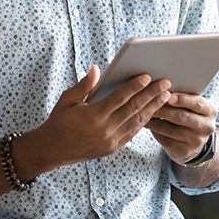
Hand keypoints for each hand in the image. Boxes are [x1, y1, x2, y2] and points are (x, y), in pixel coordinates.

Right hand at [32, 65, 171, 167]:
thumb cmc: (59, 121)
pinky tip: (152, 112)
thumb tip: (96, 69)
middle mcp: (105, 129)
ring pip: (137, 122)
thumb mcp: (68, 100)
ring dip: (152, 108)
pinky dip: (143, 122)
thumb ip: (85, 85)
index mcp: (94, 115)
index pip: (120, 97)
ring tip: (165, 97)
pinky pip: (132, 133)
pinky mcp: (113, 148)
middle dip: (152, 95)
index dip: (135, 86)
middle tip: (166, 84)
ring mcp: (111, 140)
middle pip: (134, 108)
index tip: (147, 76)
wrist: (52, 149)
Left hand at [145, 93, 217, 163]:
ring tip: (142, 110)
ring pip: (169, 129)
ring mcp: (195, 142)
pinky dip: (153, 129)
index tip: (168, 95)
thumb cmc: (189, 114)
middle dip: (163, 108)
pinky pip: (164, 139)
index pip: (196, 103)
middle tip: (148, 100)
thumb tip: (161, 86)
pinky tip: (144, 122)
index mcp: (210, 111)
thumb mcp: (192, 105)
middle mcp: (206, 127)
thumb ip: (183, 96)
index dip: (182, 99)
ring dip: (154, 119)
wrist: (194, 141)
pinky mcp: (183, 151)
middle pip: (181, 117)